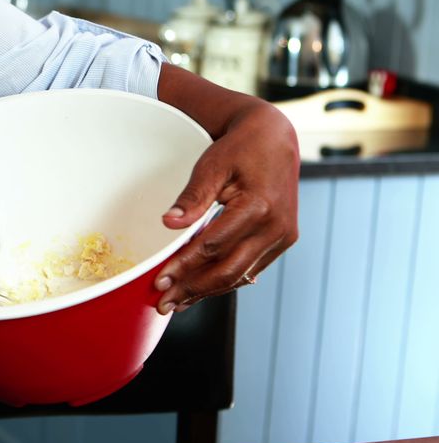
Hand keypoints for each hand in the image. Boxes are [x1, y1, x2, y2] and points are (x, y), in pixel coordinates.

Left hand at [154, 101, 299, 313]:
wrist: (274, 139)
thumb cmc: (240, 149)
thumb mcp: (211, 166)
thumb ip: (192, 197)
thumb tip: (169, 223)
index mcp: (259, 206)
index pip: (213, 246)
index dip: (184, 266)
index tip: (159, 281)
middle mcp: (277, 227)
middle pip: (229, 270)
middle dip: (193, 289)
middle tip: (164, 303)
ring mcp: (283, 236)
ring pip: (240, 274)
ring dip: (207, 291)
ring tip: (178, 302)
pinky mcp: (283, 240)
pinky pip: (250, 268)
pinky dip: (225, 280)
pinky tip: (201, 290)